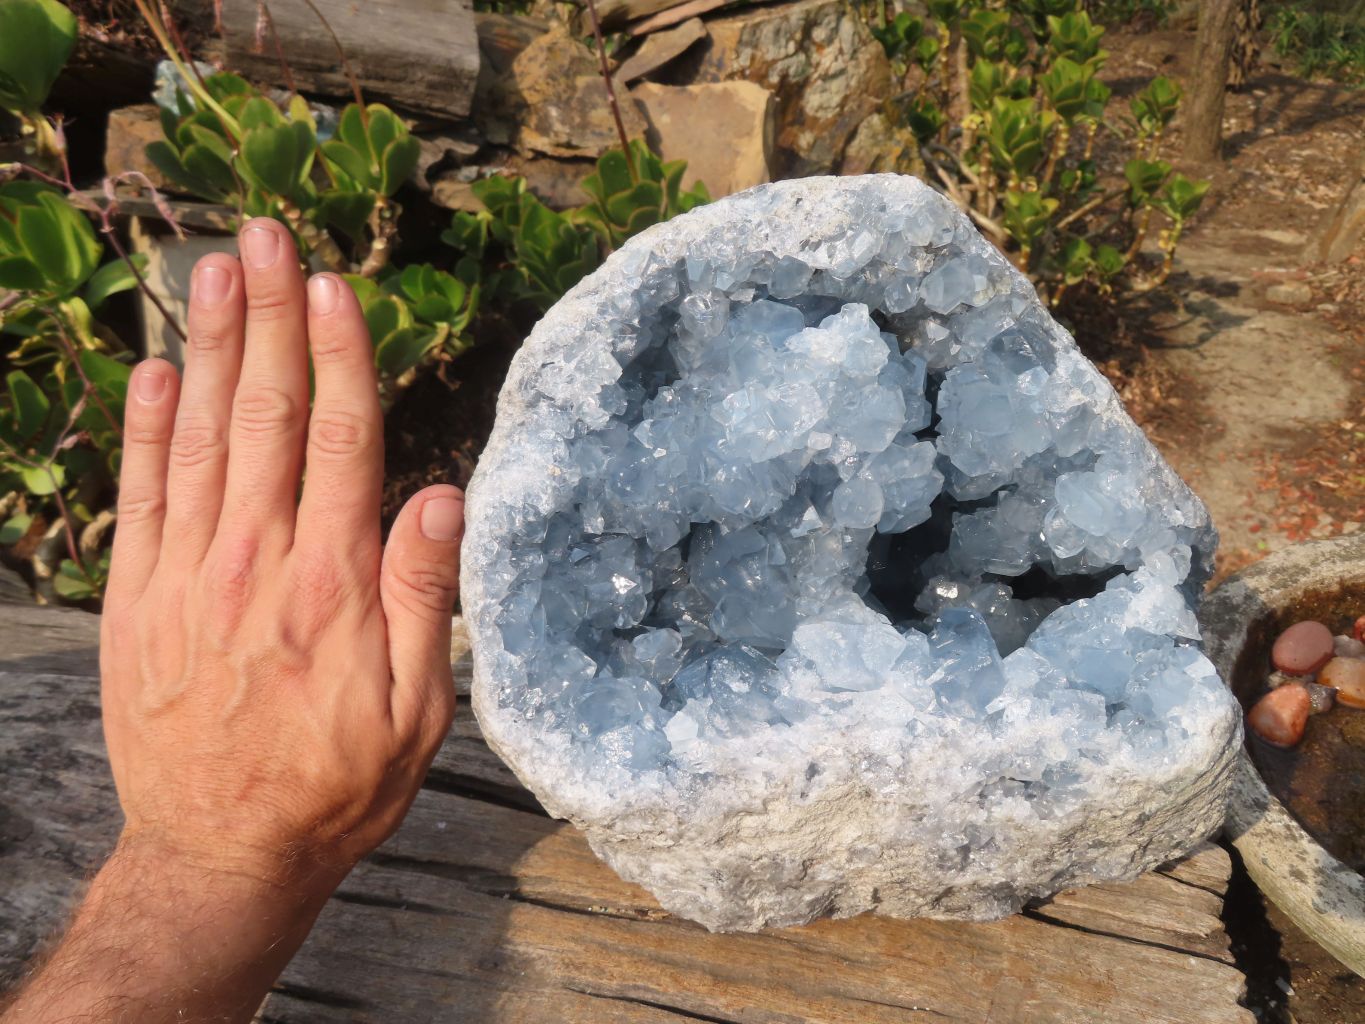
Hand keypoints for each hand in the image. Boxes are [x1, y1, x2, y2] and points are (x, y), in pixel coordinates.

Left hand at [100, 216, 461, 891]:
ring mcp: (186, 577)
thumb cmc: (335, 782)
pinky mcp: (137, 601)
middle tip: (269, 237)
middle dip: (268, 318)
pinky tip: (152, 369)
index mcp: (331, 584)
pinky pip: (138, 496)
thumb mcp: (417, 709)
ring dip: (206, 347)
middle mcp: (254, 563)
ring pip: (198, 438)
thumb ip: (425, 595)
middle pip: (263, 416)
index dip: (338, 356)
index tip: (334, 287)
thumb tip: (443, 496)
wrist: (222, 853)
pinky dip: (143, 428)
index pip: (339, 441)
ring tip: (214, 269)